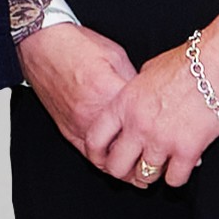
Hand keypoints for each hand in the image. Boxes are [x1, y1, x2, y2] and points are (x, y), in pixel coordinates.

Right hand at [18, 23, 152, 182]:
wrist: (42, 45)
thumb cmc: (76, 46)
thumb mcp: (115, 56)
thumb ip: (132, 83)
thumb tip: (148, 99)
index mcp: (109, 93)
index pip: (141, 120)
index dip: (161, 131)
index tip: (175, 137)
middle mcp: (93, 114)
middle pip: (125, 147)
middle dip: (145, 159)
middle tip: (162, 164)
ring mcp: (78, 124)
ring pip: (106, 158)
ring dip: (125, 169)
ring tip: (143, 174)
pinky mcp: (67, 130)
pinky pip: (88, 155)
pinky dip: (105, 163)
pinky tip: (117, 166)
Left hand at [99, 26, 218, 189]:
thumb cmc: (191, 62)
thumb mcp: (150, 71)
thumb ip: (136, 92)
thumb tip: (134, 103)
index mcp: (125, 104)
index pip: (95, 139)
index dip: (97, 155)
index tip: (104, 159)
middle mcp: (139, 125)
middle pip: (117, 166)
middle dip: (124, 171)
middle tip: (133, 170)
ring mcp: (162, 140)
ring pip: (146, 176)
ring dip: (152, 174)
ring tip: (160, 167)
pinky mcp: (187, 151)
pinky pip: (174, 179)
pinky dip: (177, 177)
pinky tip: (180, 166)